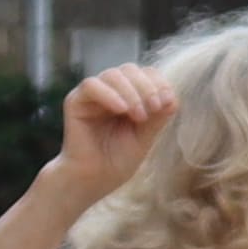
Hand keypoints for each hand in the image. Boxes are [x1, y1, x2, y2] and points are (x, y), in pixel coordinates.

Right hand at [55, 66, 173, 193]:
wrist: (94, 179)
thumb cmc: (119, 159)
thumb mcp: (146, 136)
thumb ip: (158, 116)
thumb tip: (172, 96)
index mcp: (129, 96)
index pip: (146, 73)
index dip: (159, 82)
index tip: (167, 103)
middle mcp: (110, 91)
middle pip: (130, 69)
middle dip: (147, 87)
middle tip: (154, 109)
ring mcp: (92, 95)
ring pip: (112, 74)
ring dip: (131, 92)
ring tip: (139, 116)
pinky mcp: (75, 101)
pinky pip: (91, 86)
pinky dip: (110, 94)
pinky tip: (122, 110)